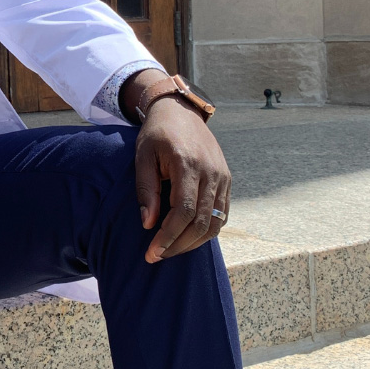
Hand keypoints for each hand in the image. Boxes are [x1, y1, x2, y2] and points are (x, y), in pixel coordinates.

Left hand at [134, 97, 230, 262]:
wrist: (181, 112)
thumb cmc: (156, 134)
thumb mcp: (143, 156)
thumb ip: (146, 189)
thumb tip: (148, 224)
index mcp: (188, 164)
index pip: (184, 211)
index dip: (168, 236)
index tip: (152, 252)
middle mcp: (211, 173)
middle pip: (201, 221)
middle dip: (179, 245)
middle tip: (157, 257)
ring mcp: (223, 177)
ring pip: (215, 222)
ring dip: (193, 242)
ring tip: (170, 250)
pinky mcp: (227, 181)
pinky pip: (222, 214)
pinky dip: (207, 230)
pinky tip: (188, 238)